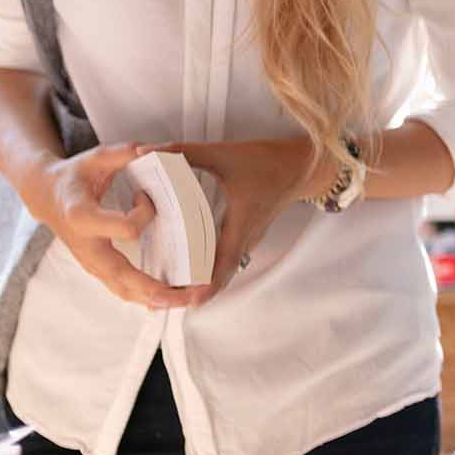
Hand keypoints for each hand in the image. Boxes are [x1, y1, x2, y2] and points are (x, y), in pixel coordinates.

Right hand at [36, 143, 198, 308]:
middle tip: (185, 295)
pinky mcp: (95, 267)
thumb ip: (123, 153)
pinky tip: (168, 300)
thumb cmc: (72, 176)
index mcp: (83, 217)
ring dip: (154, 299)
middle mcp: (86, 245)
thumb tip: (151, 149)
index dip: (145, 214)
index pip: (126, 228)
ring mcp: (90, 261)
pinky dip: (143, 297)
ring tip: (185, 302)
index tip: (147, 196)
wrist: (44, 195)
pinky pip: (119, 288)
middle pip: (122, 275)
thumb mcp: (95, 157)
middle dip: (153, 288)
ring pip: (121, 290)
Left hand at [142, 136, 323, 301]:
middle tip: (171, 302)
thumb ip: (185, 152)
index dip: (208, 284)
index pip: (224, 262)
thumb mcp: (225, 154)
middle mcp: (247, 235)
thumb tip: (150, 152)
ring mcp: (250, 236)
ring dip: (206, 282)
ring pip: (227, 268)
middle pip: (223, 273)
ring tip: (179, 291)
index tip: (190, 301)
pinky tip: (197, 266)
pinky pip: (230, 257)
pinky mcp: (250, 231)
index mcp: (241, 222)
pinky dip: (214, 269)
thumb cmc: (270, 162)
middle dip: (199, 292)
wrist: (304, 165)